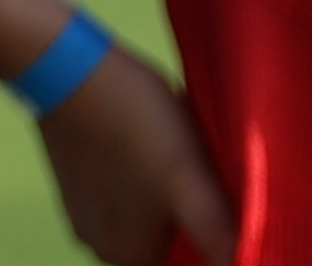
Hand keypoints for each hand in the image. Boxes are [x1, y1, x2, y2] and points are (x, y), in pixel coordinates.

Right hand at [37, 48, 237, 265]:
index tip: (210, 185)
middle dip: (186, 207)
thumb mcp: (188, 180)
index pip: (190, 254)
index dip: (210, 223)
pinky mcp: (72, 181)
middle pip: (166, 235)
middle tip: (193, 161)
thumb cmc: (135, 123)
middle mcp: (101, 247)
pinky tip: (144, 137)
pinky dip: (138, 172)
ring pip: (144, 210)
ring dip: (163, 188)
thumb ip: (217, 235)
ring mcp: (83, 213)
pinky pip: (119, 190)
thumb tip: (240, 263)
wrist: (71, 66)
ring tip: (169, 144)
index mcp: (131, 257)